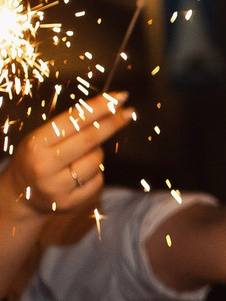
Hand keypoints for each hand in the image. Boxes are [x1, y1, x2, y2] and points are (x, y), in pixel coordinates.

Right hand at [3, 95, 132, 217]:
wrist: (22, 193)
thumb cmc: (38, 157)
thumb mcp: (43, 138)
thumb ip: (70, 126)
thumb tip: (110, 108)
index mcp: (36, 143)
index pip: (74, 120)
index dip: (99, 107)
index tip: (120, 97)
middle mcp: (44, 165)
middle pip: (90, 139)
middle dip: (112, 123)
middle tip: (128, 112)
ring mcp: (56, 186)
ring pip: (96, 160)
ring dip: (97, 153)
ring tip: (79, 156)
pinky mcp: (69, 203)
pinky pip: (97, 180)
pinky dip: (95, 173)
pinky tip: (79, 174)